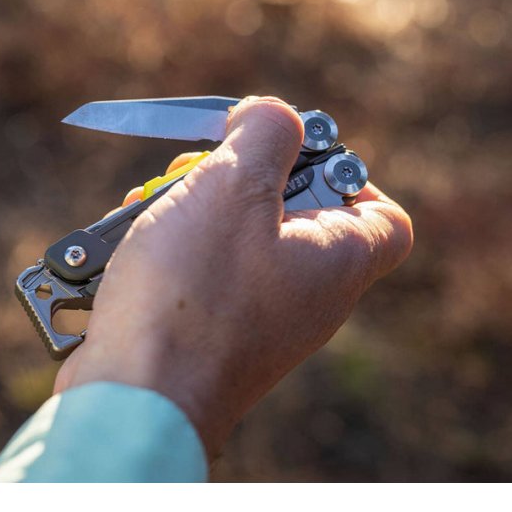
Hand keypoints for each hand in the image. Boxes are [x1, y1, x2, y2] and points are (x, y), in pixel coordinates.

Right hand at [54, 96, 412, 459]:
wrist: (135, 395)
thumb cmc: (191, 292)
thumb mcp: (234, 187)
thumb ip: (266, 134)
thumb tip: (273, 116)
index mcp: (337, 261)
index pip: (385, 215)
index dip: (346, 172)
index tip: (288, 155)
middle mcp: (306, 298)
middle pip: (292, 215)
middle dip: (236, 178)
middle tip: (198, 169)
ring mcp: (256, 322)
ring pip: (234, 242)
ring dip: (189, 208)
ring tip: (149, 204)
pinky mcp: (206, 337)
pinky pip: (199, 276)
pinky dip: (167, 248)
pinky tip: (126, 240)